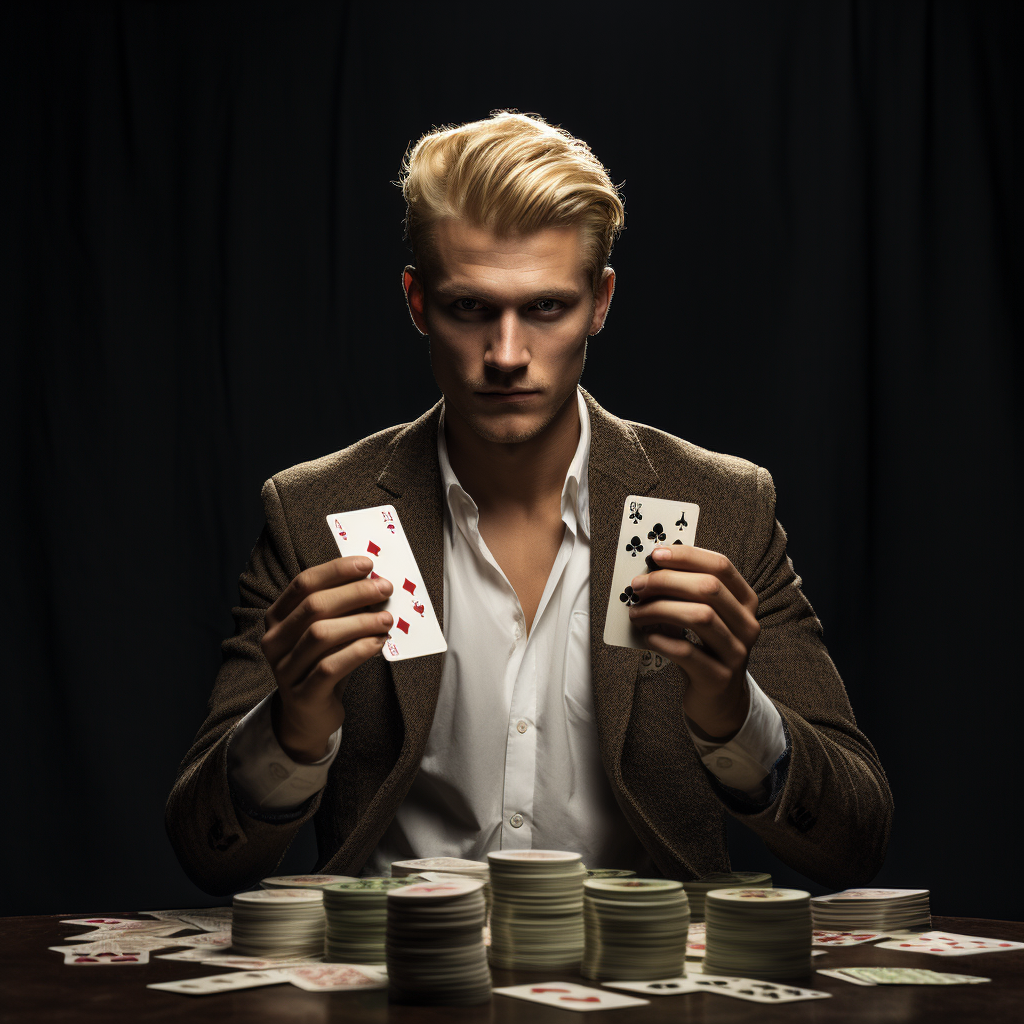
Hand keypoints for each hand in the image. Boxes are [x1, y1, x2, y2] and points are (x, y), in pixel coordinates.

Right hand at [260, 556, 392, 762]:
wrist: (307, 715)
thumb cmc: (321, 664)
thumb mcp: (325, 633)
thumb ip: (340, 610)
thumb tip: (375, 583)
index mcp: (277, 618)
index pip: (304, 583)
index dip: (336, 570)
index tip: (367, 564)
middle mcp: (274, 641)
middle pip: (314, 606)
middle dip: (354, 593)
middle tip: (385, 589)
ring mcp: (284, 669)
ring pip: (322, 635)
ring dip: (360, 622)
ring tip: (386, 619)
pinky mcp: (302, 694)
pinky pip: (331, 667)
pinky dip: (358, 651)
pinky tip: (378, 643)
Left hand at [626, 545, 759, 741]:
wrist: (719, 699)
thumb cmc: (706, 649)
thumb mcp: (706, 618)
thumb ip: (688, 593)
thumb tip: (651, 568)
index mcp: (746, 601)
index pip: (720, 566)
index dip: (687, 556)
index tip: (655, 554)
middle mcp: (747, 624)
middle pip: (709, 588)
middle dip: (667, 581)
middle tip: (638, 585)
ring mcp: (736, 652)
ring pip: (700, 617)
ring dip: (660, 609)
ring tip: (637, 612)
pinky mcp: (719, 678)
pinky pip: (687, 652)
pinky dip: (662, 640)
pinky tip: (647, 637)